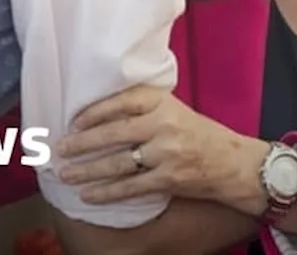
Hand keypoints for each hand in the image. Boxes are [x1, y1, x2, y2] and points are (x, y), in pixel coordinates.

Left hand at [55, 86, 270, 213]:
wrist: (235, 164)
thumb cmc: (203, 136)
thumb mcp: (177, 112)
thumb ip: (148, 109)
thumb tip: (103, 114)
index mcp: (166, 103)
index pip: (125, 100)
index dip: (97, 110)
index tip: (75, 119)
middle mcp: (166, 125)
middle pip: (116, 132)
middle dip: (83, 142)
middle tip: (61, 148)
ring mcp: (167, 153)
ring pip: (119, 162)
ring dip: (88, 170)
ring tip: (66, 173)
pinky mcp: (169, 179)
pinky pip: (130, 187)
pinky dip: (106, 192)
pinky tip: (88, 195)